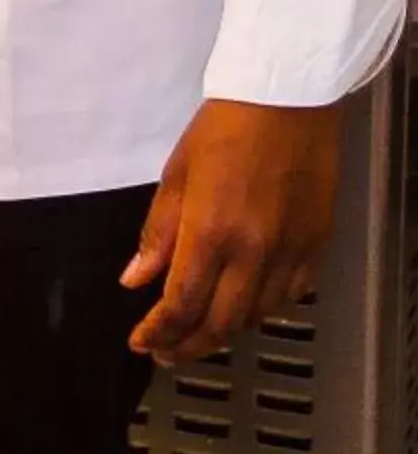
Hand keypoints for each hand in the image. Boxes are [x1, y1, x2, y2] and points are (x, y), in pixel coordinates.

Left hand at [123, 98, 344, 362]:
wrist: (287, 101)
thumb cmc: (224, 129)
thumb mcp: (175, 175)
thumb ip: (157, 234)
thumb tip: (135, 278)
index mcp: (211, 231)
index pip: (181, 301)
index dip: (159, 330)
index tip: (141, 341)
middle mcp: (254, 251)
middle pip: (221, 321)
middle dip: (188, 344)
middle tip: (166, 352)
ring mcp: (291, 252)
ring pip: (257, 314)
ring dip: (224, 331)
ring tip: (198, 334)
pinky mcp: (317, 246)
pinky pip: (289, 295)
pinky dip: (262, 310)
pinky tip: (243, 308)